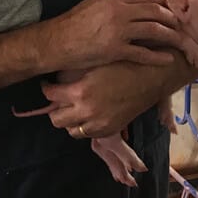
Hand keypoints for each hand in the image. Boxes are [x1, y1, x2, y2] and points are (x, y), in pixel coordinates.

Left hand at [42, 60, 183, 137]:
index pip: (50, 95)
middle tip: (59, 98)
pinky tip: (89, 113)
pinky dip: (85, 126)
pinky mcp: (110, 130)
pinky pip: (89, 135)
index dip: (46, 88)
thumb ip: (73, 75)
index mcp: (81, 92)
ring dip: (70, 119)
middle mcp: (87, 112)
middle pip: (56, 119)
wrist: (151, 76)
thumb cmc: (123, 63)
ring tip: (74, 107)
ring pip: (72, 130)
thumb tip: (56, 78)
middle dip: (54, 108)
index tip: (47, 84)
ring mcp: (99, 124)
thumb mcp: (95, 63)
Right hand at [46, 0, 187, 71]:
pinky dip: (157, 57)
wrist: (56, 42)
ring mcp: (119, 31)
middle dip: (172, 18)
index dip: (164, 2)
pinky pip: (143, 53)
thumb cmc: (72, 23)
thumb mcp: (94, 4)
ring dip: (171, 36)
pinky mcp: (116, 50)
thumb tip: (133, 1)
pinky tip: (167, 59)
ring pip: (154, 30)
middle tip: (181, 25)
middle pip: (156, 11)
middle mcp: (119, 12)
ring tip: (181, 41)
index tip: (173, 8)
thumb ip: (115, 2)